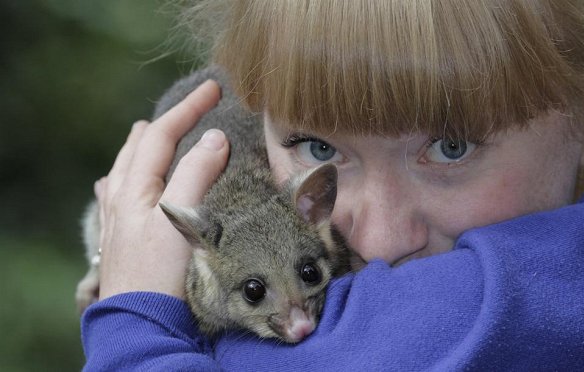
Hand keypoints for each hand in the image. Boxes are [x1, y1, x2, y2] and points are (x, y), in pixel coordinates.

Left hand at [95, 80, 228, 299]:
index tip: (214, 88)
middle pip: (141, 144)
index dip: (189, 107)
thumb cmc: (160, 272)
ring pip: (128, 166)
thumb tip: (215, 137)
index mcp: (135, 186)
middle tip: (193, 107)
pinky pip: (119, 192)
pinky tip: (123, 182)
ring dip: (146, 145)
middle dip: (168, 121)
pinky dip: (130, 174)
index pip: (161, 132)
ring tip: (155, 133)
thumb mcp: (180, 218)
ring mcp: (119, 217)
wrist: (141, 320)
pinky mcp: (123, 237)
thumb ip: (196, 174)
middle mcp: (121, 196)